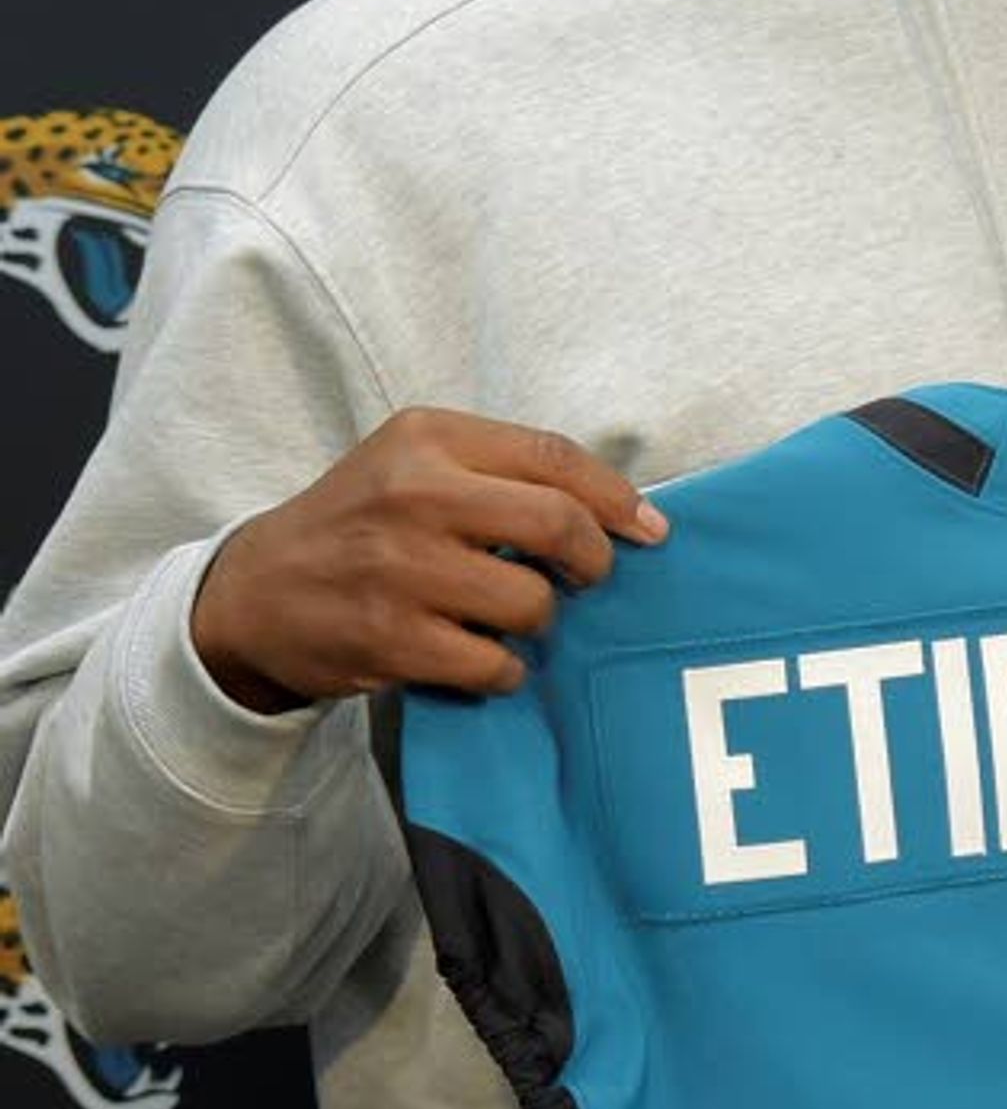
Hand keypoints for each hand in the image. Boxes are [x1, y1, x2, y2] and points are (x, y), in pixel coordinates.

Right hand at [189, 410, 667, 712]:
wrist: (253, 593)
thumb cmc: (360, 523)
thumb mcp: (416, 464)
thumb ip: (503, 471)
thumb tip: (621, 512)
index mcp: (428, 438)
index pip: (555, 456)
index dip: (618, 498)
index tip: (650, 530)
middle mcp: (413, 495)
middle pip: (558, 525)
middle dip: (594, 560)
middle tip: (590, 578)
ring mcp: (399, 569)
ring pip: (532, 602)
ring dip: (542, 621)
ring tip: (515, 617)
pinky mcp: (388, 638)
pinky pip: (494, 663)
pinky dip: (505, 669)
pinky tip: (485, 658)